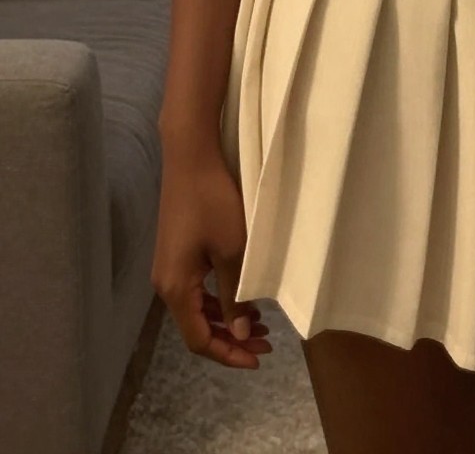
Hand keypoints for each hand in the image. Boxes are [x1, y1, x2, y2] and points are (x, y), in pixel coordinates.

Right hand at [151, 146, 273, 368]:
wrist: (190, 158)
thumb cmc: (213, 203)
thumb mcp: (231, 251)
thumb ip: (234, 295)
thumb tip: (241, 333)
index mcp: (175, 289)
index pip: (199, 339)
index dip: (229, 353)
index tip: (259, 358)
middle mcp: (165, 284)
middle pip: (197, 326)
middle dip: (231, 338)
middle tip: (267, 342)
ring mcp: (169, 267)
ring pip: (197, 308)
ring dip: (226, 318)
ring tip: (260, 322)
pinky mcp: (176, 252)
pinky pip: (195, 289)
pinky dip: (218, 299)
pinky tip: (239, 295)